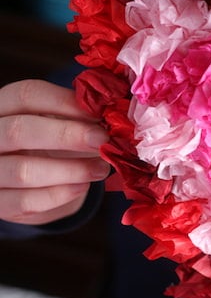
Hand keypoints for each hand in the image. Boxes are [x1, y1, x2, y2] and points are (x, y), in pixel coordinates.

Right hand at [0, 80, 109, 224]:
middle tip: (102, 140)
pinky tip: (83, 186)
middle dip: (67, 136)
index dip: (65, 103)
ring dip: (71, 170)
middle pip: (20, 130)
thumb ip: (77, 116)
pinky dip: (61, 194)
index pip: (27, 95)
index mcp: (2, 106)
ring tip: (101, 168)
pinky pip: (27, 201)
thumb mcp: (56, 122)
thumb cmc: (49, 143)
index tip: (99, 114)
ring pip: (24, 171)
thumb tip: (113, 117)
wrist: (28, 183)